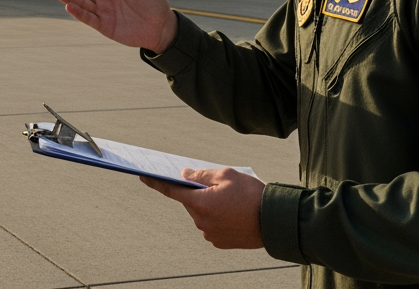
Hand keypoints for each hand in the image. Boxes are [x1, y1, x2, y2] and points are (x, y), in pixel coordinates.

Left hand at [140, 167, 265, 249]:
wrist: (274, 221)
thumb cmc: (252, 195)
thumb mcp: (227, 175)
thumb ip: (202, 175)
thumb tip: (185, 176)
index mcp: (200, 203)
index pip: (171, 191)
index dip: (156, 182)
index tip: (144, 176)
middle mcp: (200, 221)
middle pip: (190, 202)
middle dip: (199, 193)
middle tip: (218, 187)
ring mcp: (209, 234)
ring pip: (201, 214)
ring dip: (209, 206)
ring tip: (232, 202)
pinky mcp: (219, 242)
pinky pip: (211, 226)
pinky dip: (217, 218)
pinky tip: (234, 214)